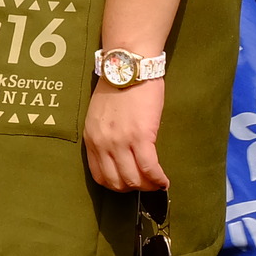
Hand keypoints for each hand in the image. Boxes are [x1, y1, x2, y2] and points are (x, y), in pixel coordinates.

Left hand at [85, 77, 168, 191]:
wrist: (127, 67)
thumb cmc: (117, 88)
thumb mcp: (99, 115)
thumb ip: (105, 135)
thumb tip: (118, 154)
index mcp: (91, 137)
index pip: (99, 175)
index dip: (116, 185)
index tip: (129, 184)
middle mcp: (102, 143)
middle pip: (116, 182)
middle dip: (133, 189)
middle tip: (147, 184)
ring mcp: (120, 141)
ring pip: (133, 179)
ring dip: (148, 186)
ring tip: (157, 183)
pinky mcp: (140, 137)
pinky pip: (150, 168)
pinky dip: (159, 179)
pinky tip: (165, 181)